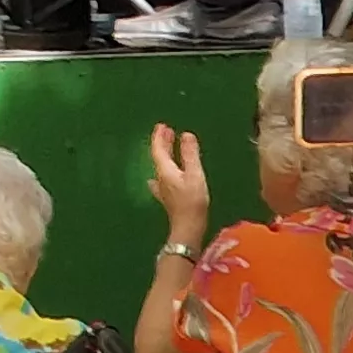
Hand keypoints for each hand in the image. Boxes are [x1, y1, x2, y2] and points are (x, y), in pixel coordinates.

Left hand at [148, 124, 211, 250]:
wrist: (187, 227)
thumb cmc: (192, 201)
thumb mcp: (194, 174)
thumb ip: (190, 155)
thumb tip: (186, 134)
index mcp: (164, 170)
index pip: (158, 149)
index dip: (159, 137)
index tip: (162, 125)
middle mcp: (160, 178)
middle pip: (158, 156)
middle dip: (162, 143)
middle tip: (167, 131)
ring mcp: (162, 188)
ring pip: (161, 166)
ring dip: (165, 154)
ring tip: (170, 146)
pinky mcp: (168, 197)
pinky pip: (164, 176)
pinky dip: (167, 167)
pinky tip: (162, 174)